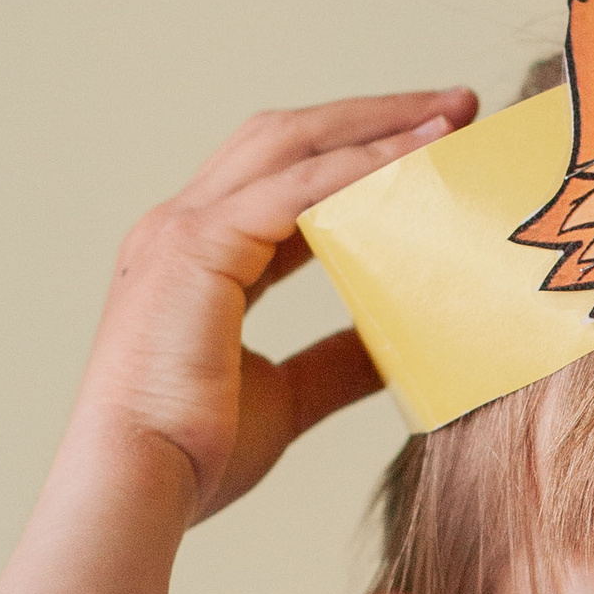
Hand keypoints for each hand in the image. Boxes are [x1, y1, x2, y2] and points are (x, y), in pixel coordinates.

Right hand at [74, 92, 473, 520]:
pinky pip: (296, 185)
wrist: (138, 485)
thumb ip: (335, 361)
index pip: (282, 182)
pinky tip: (416, 156)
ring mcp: (182, 228)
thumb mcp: (288, 395)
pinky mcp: (199, 244)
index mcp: (195, 257)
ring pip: (292, 145)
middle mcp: (181, 227)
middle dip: (371, 116)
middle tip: (456, 108)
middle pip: (286, 139)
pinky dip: (360, 163)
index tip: (429, 149)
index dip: (355, 159)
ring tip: (451, 116)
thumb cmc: (195, 453)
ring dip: (375, 123)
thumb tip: (393, 345)